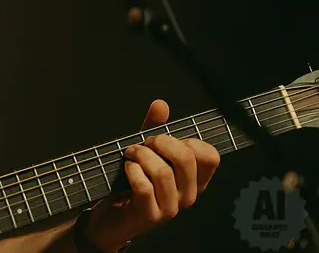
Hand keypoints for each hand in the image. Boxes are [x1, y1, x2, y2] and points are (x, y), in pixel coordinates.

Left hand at [81, 99, 220, 250]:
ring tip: (130, 154)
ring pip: (162, 171)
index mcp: (194, 180)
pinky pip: (144, 186)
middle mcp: (188, 195)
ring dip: (141, 156)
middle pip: (186, 158)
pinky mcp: (150, 215)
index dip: (188, 141)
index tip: (167, 141)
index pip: (210, 156)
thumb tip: (161, 105)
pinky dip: (132, 171)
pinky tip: (127, 169)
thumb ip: (155, 128)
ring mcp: (171, 208)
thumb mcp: (146, 152)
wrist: (113, 217)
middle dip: (160, 142)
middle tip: (143, 144)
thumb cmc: (133, 182)